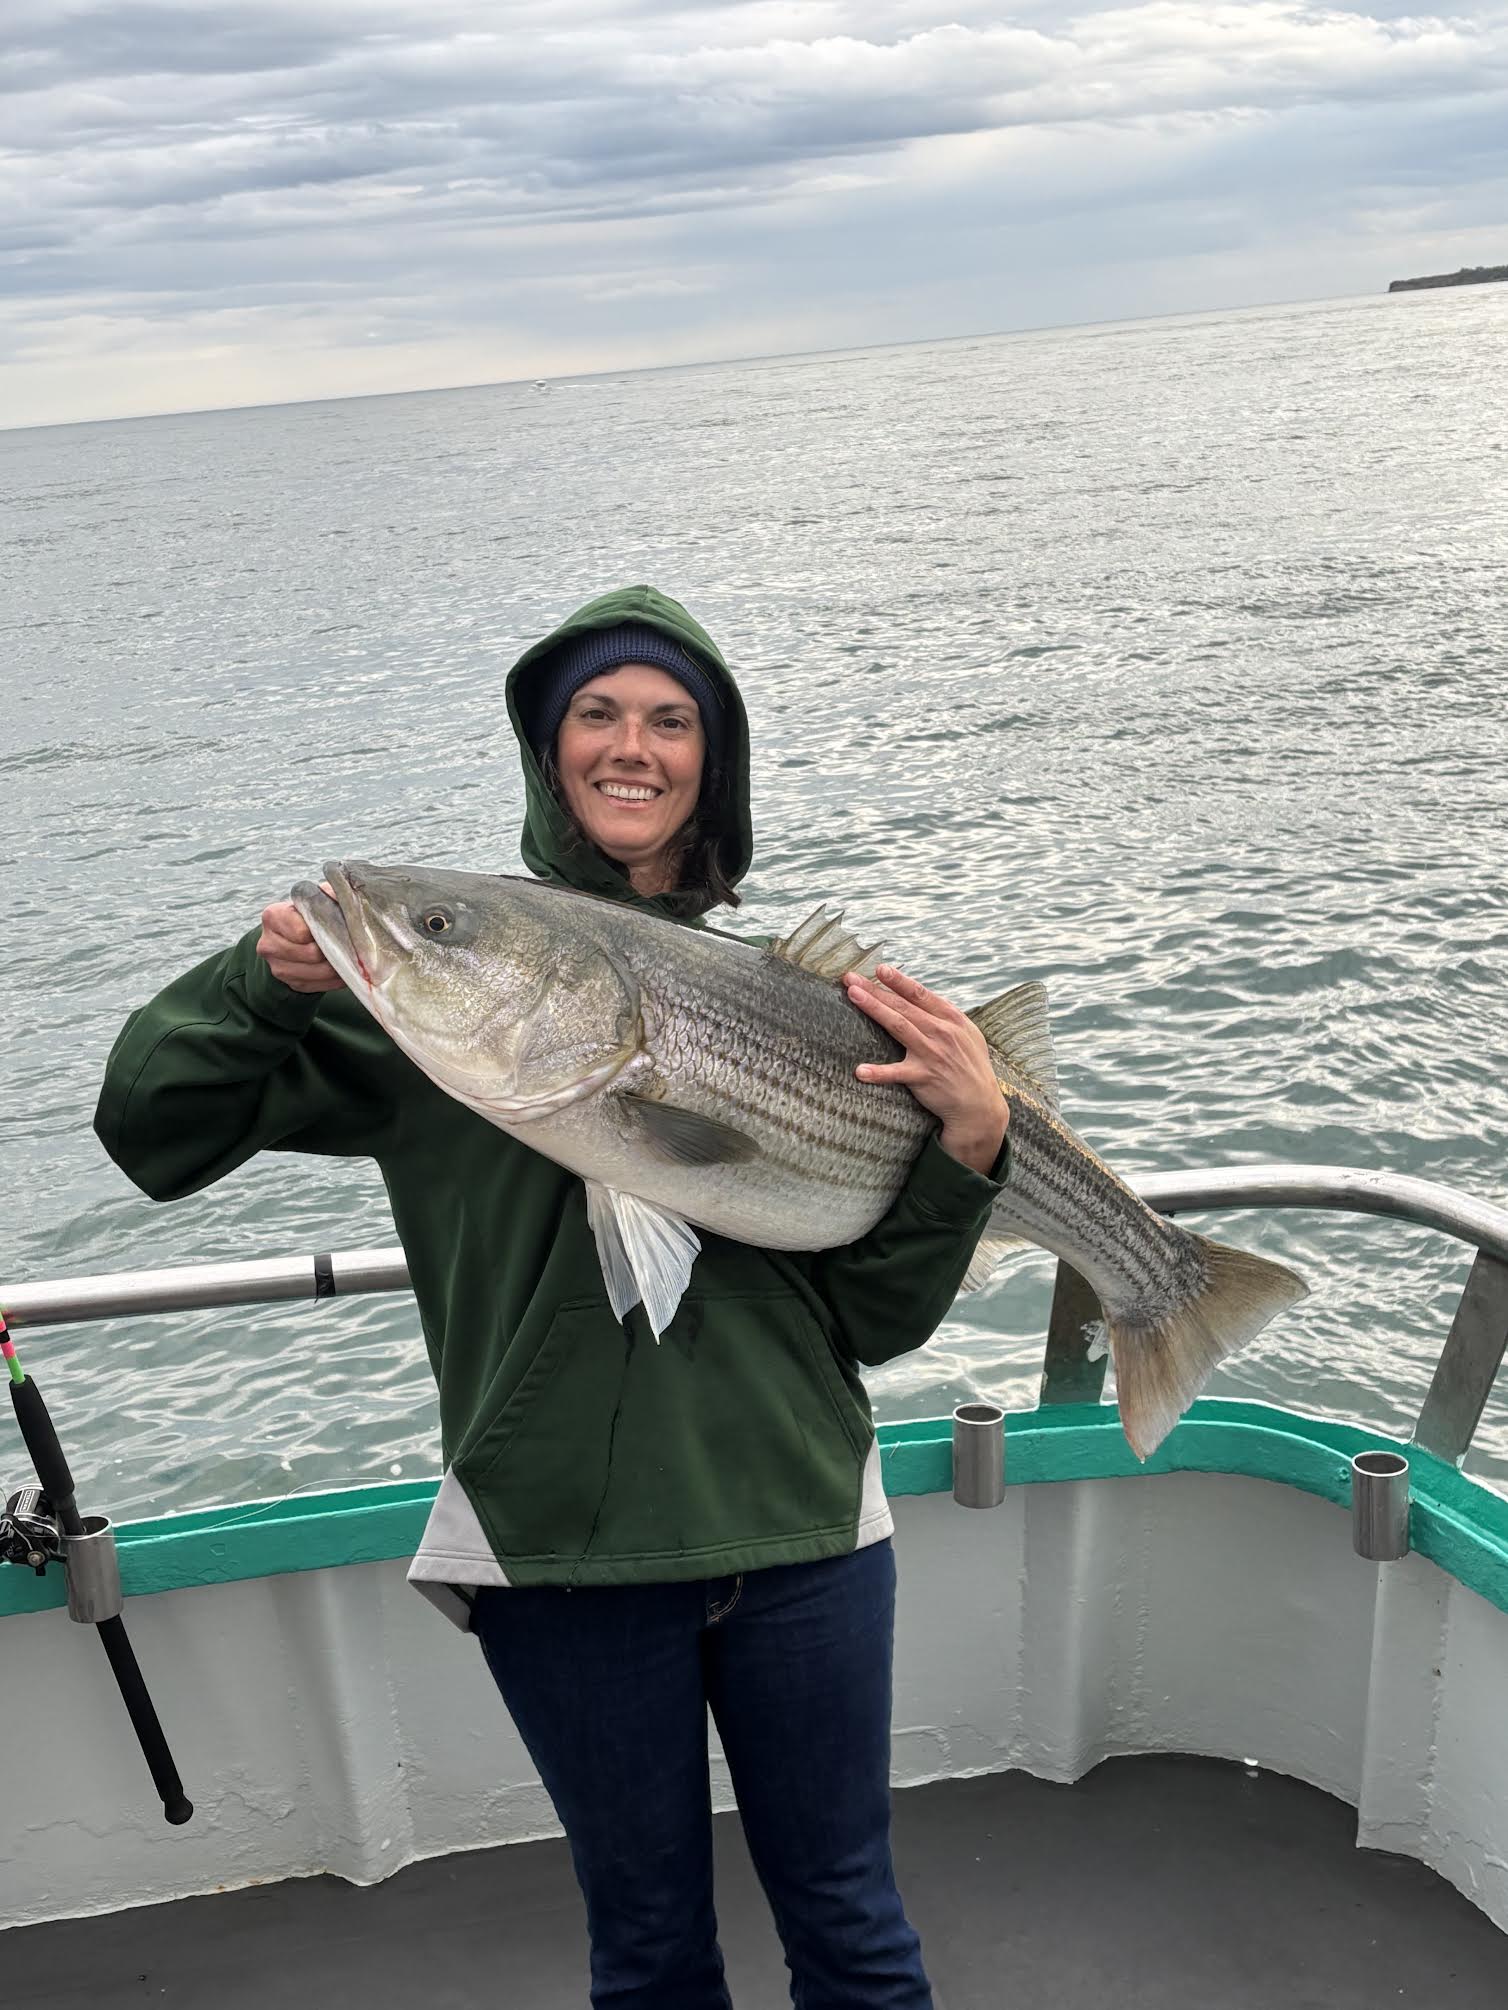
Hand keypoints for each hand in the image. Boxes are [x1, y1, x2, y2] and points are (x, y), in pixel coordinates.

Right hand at [256, 888, 344, 992]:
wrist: (293, 938)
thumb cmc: (308, 914)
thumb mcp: (315, 898)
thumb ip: (328, 892)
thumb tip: (342, 893)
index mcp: (272, 917)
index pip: (302, 931)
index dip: (324, 930)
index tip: (335, 925)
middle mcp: (268, 944)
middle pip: (311, 954)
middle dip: (334, 949)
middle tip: (349, 943)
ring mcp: (277, 967)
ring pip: (319, 972)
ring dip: (338, 966)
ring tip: (349, 955)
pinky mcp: (291, 983)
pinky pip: (321, 986)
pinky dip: (336, 978)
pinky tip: (343, 967)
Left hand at [842, 966, 1007, 1174]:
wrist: (979, 1104)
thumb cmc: (970, 1066)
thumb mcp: (967, 1033)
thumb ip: (944, 1016)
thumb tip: (922, 998)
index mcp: (951, 1018)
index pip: (920, 994)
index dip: (899, 980)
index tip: (880, 968)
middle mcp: (941, 1032)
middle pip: (903, 1006)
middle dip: (876, 989)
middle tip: (851, 978)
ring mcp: (932, 1053)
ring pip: (898, 1026)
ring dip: (874, 1009)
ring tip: (853, 996)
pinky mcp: (924, 1077)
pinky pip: (897, 1073)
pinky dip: (879, 1073)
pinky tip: (860, 1071)